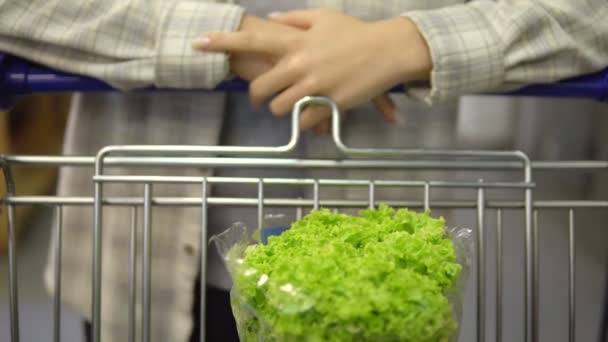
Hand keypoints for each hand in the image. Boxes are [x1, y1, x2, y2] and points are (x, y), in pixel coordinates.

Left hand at [197, 9, 431, 131]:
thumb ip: (294, 19)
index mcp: (295, 42)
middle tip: (261, 98)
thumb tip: (273, 20)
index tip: (197, 43)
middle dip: (257, 96)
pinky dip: (307, 120)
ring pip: (280, 109)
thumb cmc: (355, 32)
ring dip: (283, 109)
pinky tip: (316, 112)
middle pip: (261, 89)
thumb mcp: (323, 17)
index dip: (222, 42)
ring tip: (295, 103)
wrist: (388, 51)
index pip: (251, 41)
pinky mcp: (328, 105)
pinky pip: (305, 122)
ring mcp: (313, 87)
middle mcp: (299, 65)